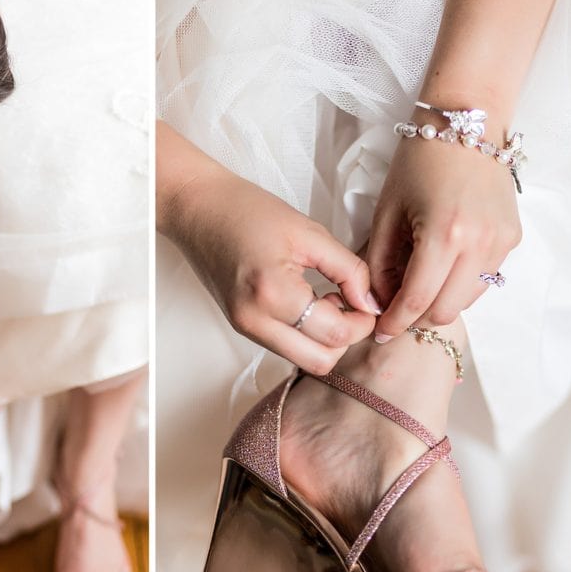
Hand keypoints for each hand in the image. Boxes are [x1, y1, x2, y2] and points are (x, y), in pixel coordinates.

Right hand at [165, 165, 379, 374]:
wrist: (198, 210)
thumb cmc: (248, 211)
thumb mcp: (310, 233)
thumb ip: (349, 270)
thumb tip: (372, 303)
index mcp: (273, 293)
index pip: (335, 334)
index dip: (362, 322)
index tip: (367, 300)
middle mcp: (255, 320)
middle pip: (320, 362)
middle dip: (345, 338)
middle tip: (351, 304)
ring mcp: (245, 328)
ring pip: (303, 359)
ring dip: (325, 338)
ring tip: (327, 299)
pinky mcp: (242, 327)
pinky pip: (286, 346)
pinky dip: (306, 334)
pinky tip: (308, 302)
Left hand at [367, 122, 521, 340]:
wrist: (466, 124)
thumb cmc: (418, 163)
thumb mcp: (387, 213)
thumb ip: (379, 264)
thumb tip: (377, 304)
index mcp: (444, 235)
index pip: (418, 300)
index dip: (395, 322)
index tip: (378, 332)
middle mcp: (480, 244)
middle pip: (446, 310)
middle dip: (416, 318)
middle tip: (393, 311)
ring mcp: (501, 243)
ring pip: (467, 300)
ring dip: (439, 303)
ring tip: (415, 286)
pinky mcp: (512, 239)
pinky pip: (483, 280)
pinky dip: (458, 285)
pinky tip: (439, 268)